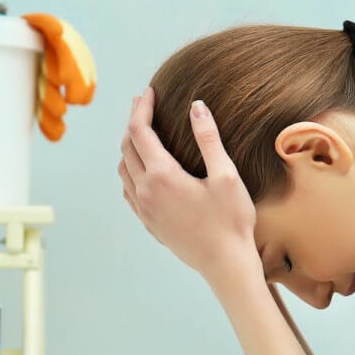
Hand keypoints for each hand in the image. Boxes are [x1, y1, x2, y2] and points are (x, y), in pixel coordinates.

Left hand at [118, 86, 258, 282]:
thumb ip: (208, 138)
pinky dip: (129, 170)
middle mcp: (146, 191)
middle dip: (133, 121)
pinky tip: (141, 168)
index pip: (140, 132)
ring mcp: (144, 209)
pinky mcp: (149, 223)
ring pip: (123, 169)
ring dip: (128, 146)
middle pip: (126, 147)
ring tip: (141, 131)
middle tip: (144, 103)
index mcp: (162, 176)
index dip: (142, 107)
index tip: (149, 91)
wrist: (225, 264)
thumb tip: (196, 107)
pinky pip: (128, 190)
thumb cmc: (231, 221)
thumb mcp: (226, 175)